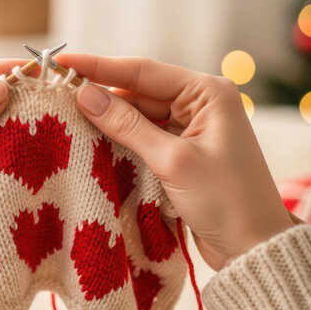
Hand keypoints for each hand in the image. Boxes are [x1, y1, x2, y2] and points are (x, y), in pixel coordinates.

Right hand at [59, 54, 293, 270]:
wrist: (254, 248)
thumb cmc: (226, 200)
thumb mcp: (172, 160)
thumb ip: (127, 126)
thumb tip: (85, 94)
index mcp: (208, 93)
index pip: (143, 71)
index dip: (98, 66)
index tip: (61, 60)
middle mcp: (199, 104)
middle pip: (138, 91)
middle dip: (100, 94)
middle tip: (56, 93)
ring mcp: (190, 128)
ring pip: (138, 116)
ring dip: (107, 119)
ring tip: (65, 115)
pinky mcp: (181, 152)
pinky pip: (143, 137)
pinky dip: (119, 140)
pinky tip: (91, 138)